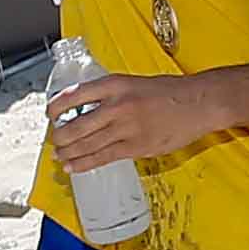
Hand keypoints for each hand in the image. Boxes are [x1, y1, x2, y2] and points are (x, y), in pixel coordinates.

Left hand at [50, 62, 232, 171]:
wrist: (199, 103)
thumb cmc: (170, 92)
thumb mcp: (135, 83)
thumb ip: (111, 94)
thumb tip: (86, 108)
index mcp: (116, 85)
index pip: (76, 94)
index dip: (57, 106)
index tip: (50, 113)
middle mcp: (118, 106)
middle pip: (77, 125)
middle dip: (60, 136)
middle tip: (54, 139)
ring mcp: (126, 128)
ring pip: (86, 144)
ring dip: (68, 152)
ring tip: (59, 155)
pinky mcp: (135, 147)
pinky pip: (102, 157)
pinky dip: (83, 163)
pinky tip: (73, 166)